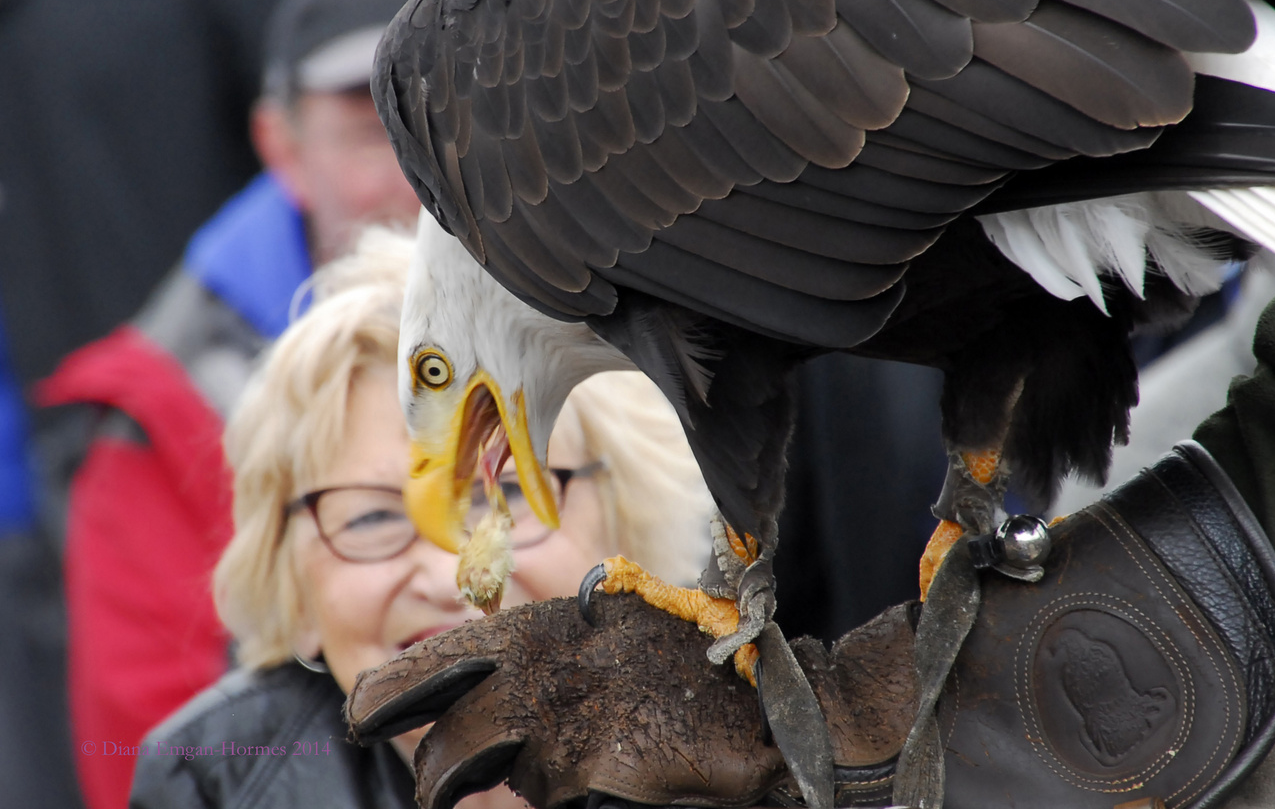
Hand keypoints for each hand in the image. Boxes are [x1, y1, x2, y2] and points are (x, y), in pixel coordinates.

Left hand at [347, 593, 785, 808]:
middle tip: (438, 788)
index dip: (387, 696)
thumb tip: (487, 677)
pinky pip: (553, 800)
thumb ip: (550, 651)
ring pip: (498, 781)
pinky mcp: (584, 775)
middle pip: (444, 749)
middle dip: (437, 775)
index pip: (434, 664)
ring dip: (513, 782)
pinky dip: (572, 794)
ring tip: (559, 769)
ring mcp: (560, 731)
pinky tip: (615, 775)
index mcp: (541, 629)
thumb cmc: (690, 663)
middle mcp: (539, 676)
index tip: (361, 714)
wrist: (766, 709)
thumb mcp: (612, 632)